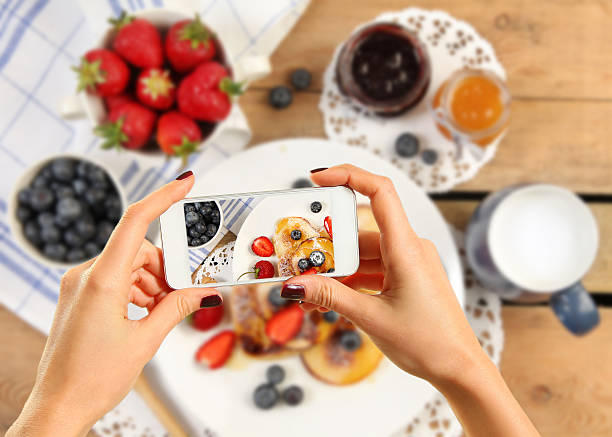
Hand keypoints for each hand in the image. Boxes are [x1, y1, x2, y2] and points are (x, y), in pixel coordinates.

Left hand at [7, 172, 220, 436]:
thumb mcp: (145, 341)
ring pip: (128, 265)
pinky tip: (146, 313)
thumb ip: (176, 308)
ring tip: (162, 311)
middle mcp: (86, 275)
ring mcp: (79, 285)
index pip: (135, 222)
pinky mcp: (79, 295)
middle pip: (138, 250)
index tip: (186, 182)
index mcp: (101, 281)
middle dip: (165, 268)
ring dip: (152, 282)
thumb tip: (203, 293)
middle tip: (182, 293)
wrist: (57, 408)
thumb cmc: (92, 379)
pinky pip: (115, 278)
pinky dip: (136, 290)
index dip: (163, 197)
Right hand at [281, 165, 539, 436]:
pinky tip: (328, 297)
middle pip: (360, 230)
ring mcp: (408, 263)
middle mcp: (409, 248)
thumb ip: (330, 297)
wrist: (459, 368)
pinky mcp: (406, 278)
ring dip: (337, 269)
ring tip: (309, 288)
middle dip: (328, 245)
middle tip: (299, 258)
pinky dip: (351, 280)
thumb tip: (295, 285)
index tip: (318, 179)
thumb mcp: (372, 318)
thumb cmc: (428, 342)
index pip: (380, 192)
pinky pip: (372, 269)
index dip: (348, 175)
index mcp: (406, 248)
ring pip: (363, 253)